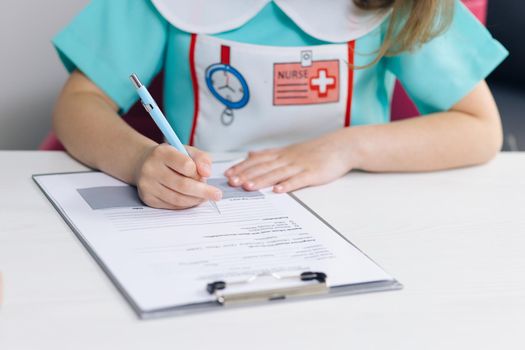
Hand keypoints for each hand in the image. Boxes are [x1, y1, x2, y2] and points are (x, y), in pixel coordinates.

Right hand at [134, 144, 221, 209]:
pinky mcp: (148, 198)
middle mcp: (151, 169)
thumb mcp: (187, 151)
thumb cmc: (170, 157)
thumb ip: (202, 158)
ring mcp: (148, 185)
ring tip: (204, 197)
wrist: (144, 163)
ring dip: (195, 200)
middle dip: (203, 192)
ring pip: (178, 198)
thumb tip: (207, 173)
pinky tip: (191, 199)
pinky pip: (172, 206)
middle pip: (183, 185)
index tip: (205, 175)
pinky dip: (185, 204)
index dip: (198, 172)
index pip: (186, 165)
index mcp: (162, 153)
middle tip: (217, 195)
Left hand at [225, 130, 356, 192]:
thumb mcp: (290, 149)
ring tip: (247, 187)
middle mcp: (288, 158)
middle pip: (263, 167)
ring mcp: (300, 166)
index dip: (242, 167)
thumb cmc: (316, 150)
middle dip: (246, 175)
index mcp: (281, 154)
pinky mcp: (313, 173)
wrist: (342, 146)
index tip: (227, 174)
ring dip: (261, 180)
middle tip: (231, 182)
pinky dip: (288, 185)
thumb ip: (269, 154)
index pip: (257, 160)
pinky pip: (299, 180)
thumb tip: (250, 154)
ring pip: (277, 173)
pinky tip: (278, 191)